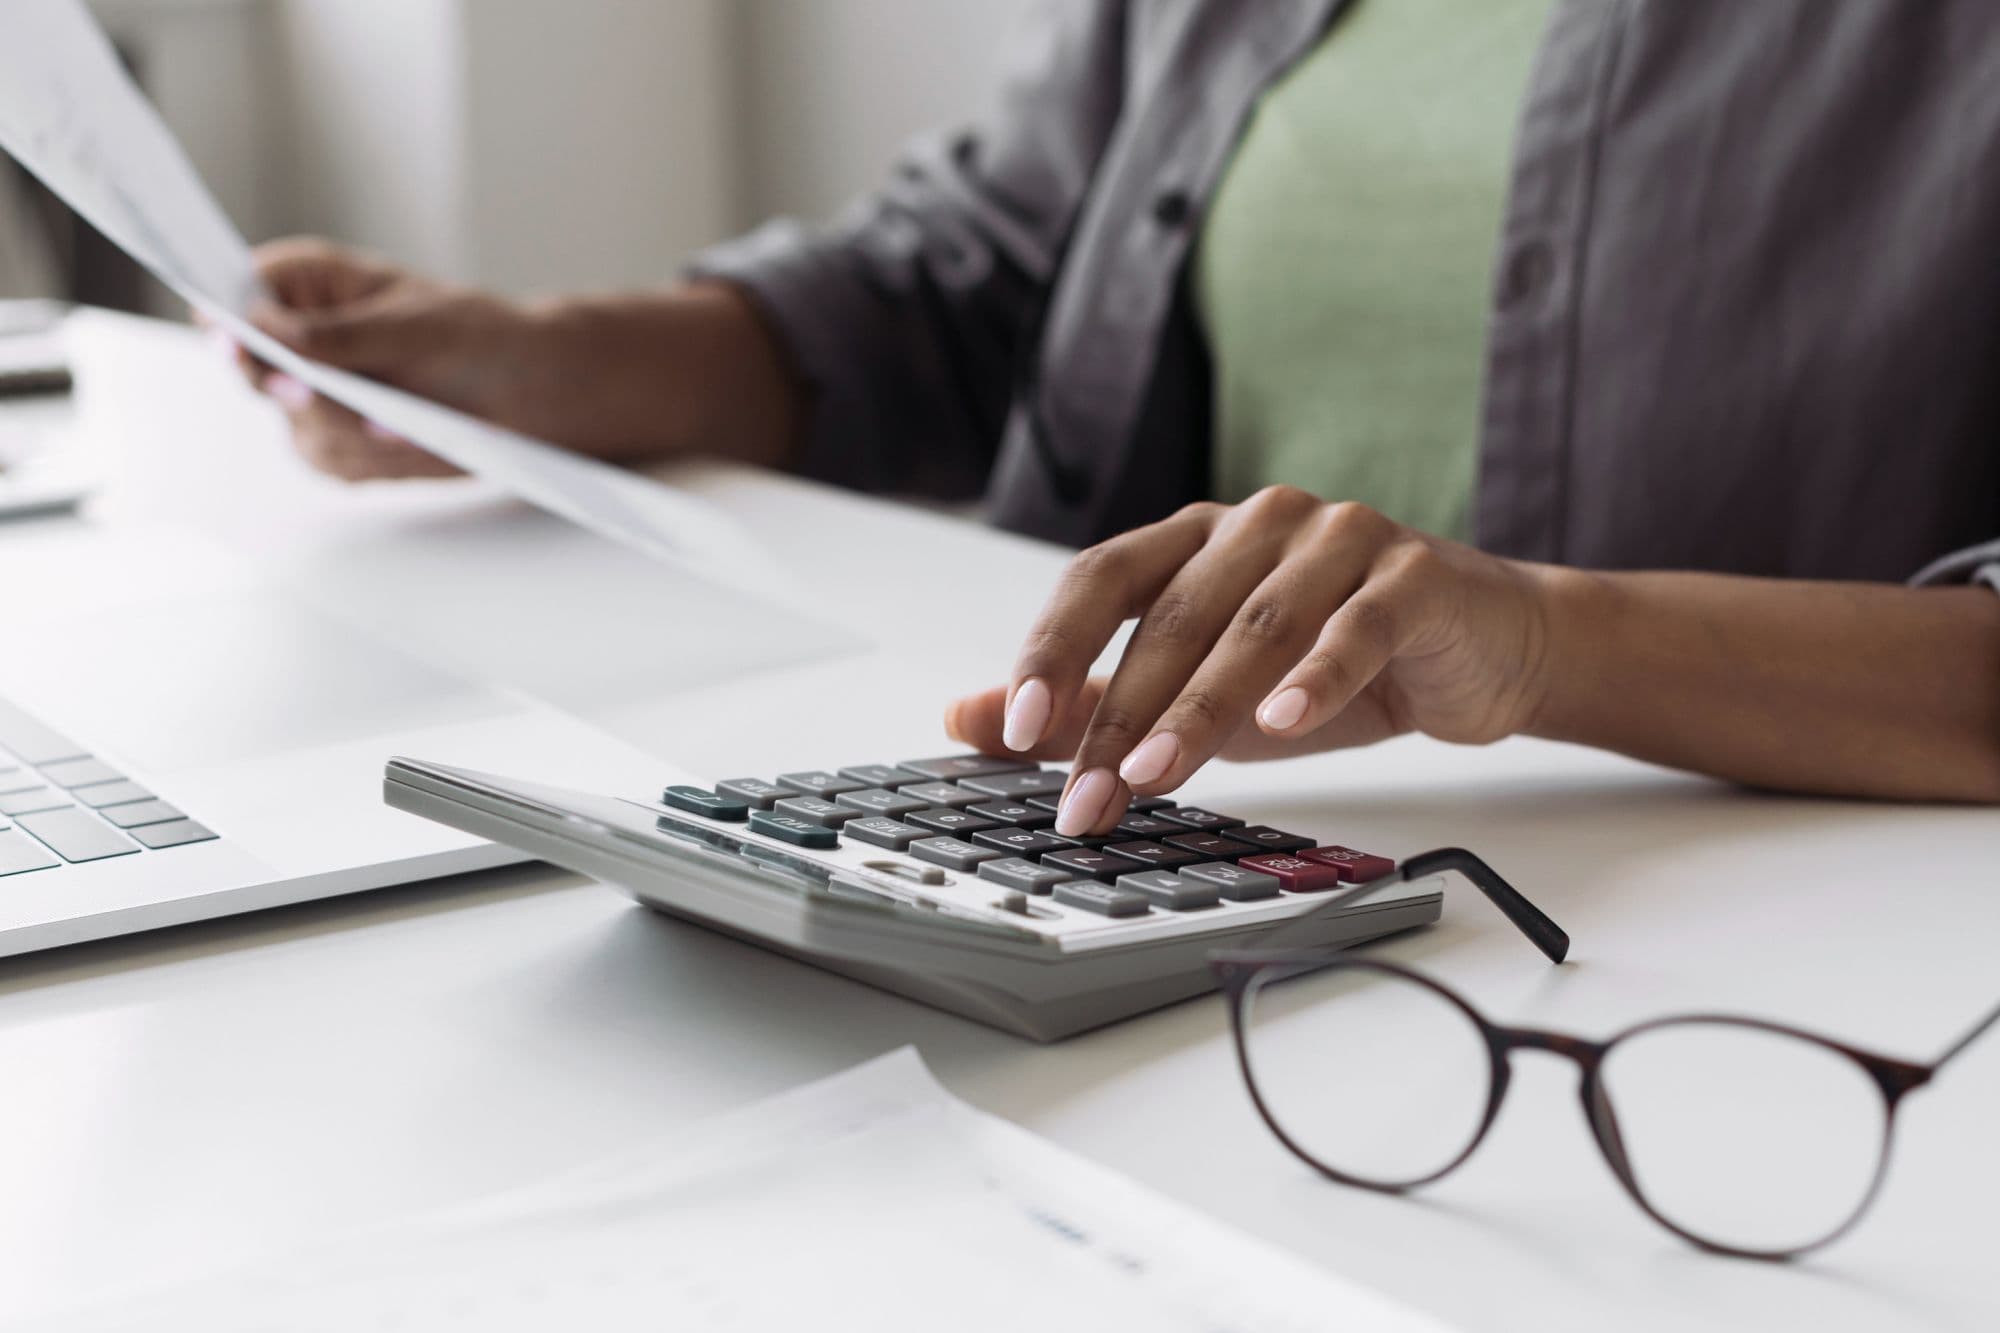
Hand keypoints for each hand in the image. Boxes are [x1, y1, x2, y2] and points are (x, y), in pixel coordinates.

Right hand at [208, 237, 561, 479]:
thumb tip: (260, 326)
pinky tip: (411, 441)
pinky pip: (332, 462)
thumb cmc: (478, 337)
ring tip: (403, 427)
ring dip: (352, 433)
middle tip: (315, 391)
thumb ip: (337, 333)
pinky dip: (375, 459)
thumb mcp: (414, 326)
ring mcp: (315, 395)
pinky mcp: (338, 441)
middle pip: (253, 371)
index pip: (237, 293)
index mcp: (309, 285)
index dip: (224, 317)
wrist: (528, 393)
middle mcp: (299, 339)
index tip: (229, 336)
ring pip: (297, 428)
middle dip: (296, 391)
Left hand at [944, 488, 1558, 835]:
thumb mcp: (1198, 694)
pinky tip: (1283, 725)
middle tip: (1087, 800)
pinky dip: (1315, 677)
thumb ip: (1089, 705)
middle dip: (1121, 716)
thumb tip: (969, 721)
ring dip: (1199, 708)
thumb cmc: (1326, 665)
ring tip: (1156, 777)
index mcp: (1195, 537)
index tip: (1016, 730)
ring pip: (1253, 624)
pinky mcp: (1411, 577)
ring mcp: (1339, 540)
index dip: (1055, 649)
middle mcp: (1259, 523)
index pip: (1102, 578)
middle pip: (1172, 615)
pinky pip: (1354, 626)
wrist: (1478, 651)